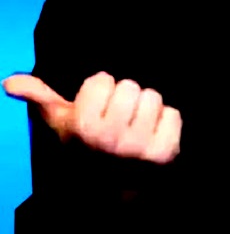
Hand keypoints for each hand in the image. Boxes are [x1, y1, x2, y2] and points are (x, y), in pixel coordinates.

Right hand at [3, 72, 181, 163]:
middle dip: (124, 99)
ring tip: (133, 126)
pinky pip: (173, 114)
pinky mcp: (165, 153)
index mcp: (83, 127)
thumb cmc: (84, 150)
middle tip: (117, 118)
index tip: (96, 109)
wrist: (108, 191)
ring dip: (146, 109)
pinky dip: (165, 122)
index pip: (102, 79)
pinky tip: (151, 136)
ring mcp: (140, 146)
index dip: (100, 91)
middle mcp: (111, 137)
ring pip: (153, 97)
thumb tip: (11, 81)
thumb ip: (40, 99)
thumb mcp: (60, 127)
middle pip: (130, 86)